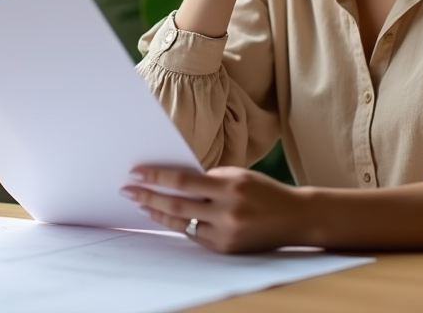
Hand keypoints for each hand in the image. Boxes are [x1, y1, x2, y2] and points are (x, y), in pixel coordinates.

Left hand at [123, 165, 310, 253]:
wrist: (294, 217)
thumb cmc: (264, 191)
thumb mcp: (239, 175)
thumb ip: (209, 178)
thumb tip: (174, 179)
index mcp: (230, 186)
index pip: (184, 181)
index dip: (157, 176)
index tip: (136, 173)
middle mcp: (227, 211)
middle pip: (177, 204)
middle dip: (148, 197)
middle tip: (128, 191)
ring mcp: (226, 233)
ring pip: (182, 223)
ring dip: (159, 213)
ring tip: (143, 205)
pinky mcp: (226, 248)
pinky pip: (195, 236)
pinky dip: (179, 225)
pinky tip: (167, 217)